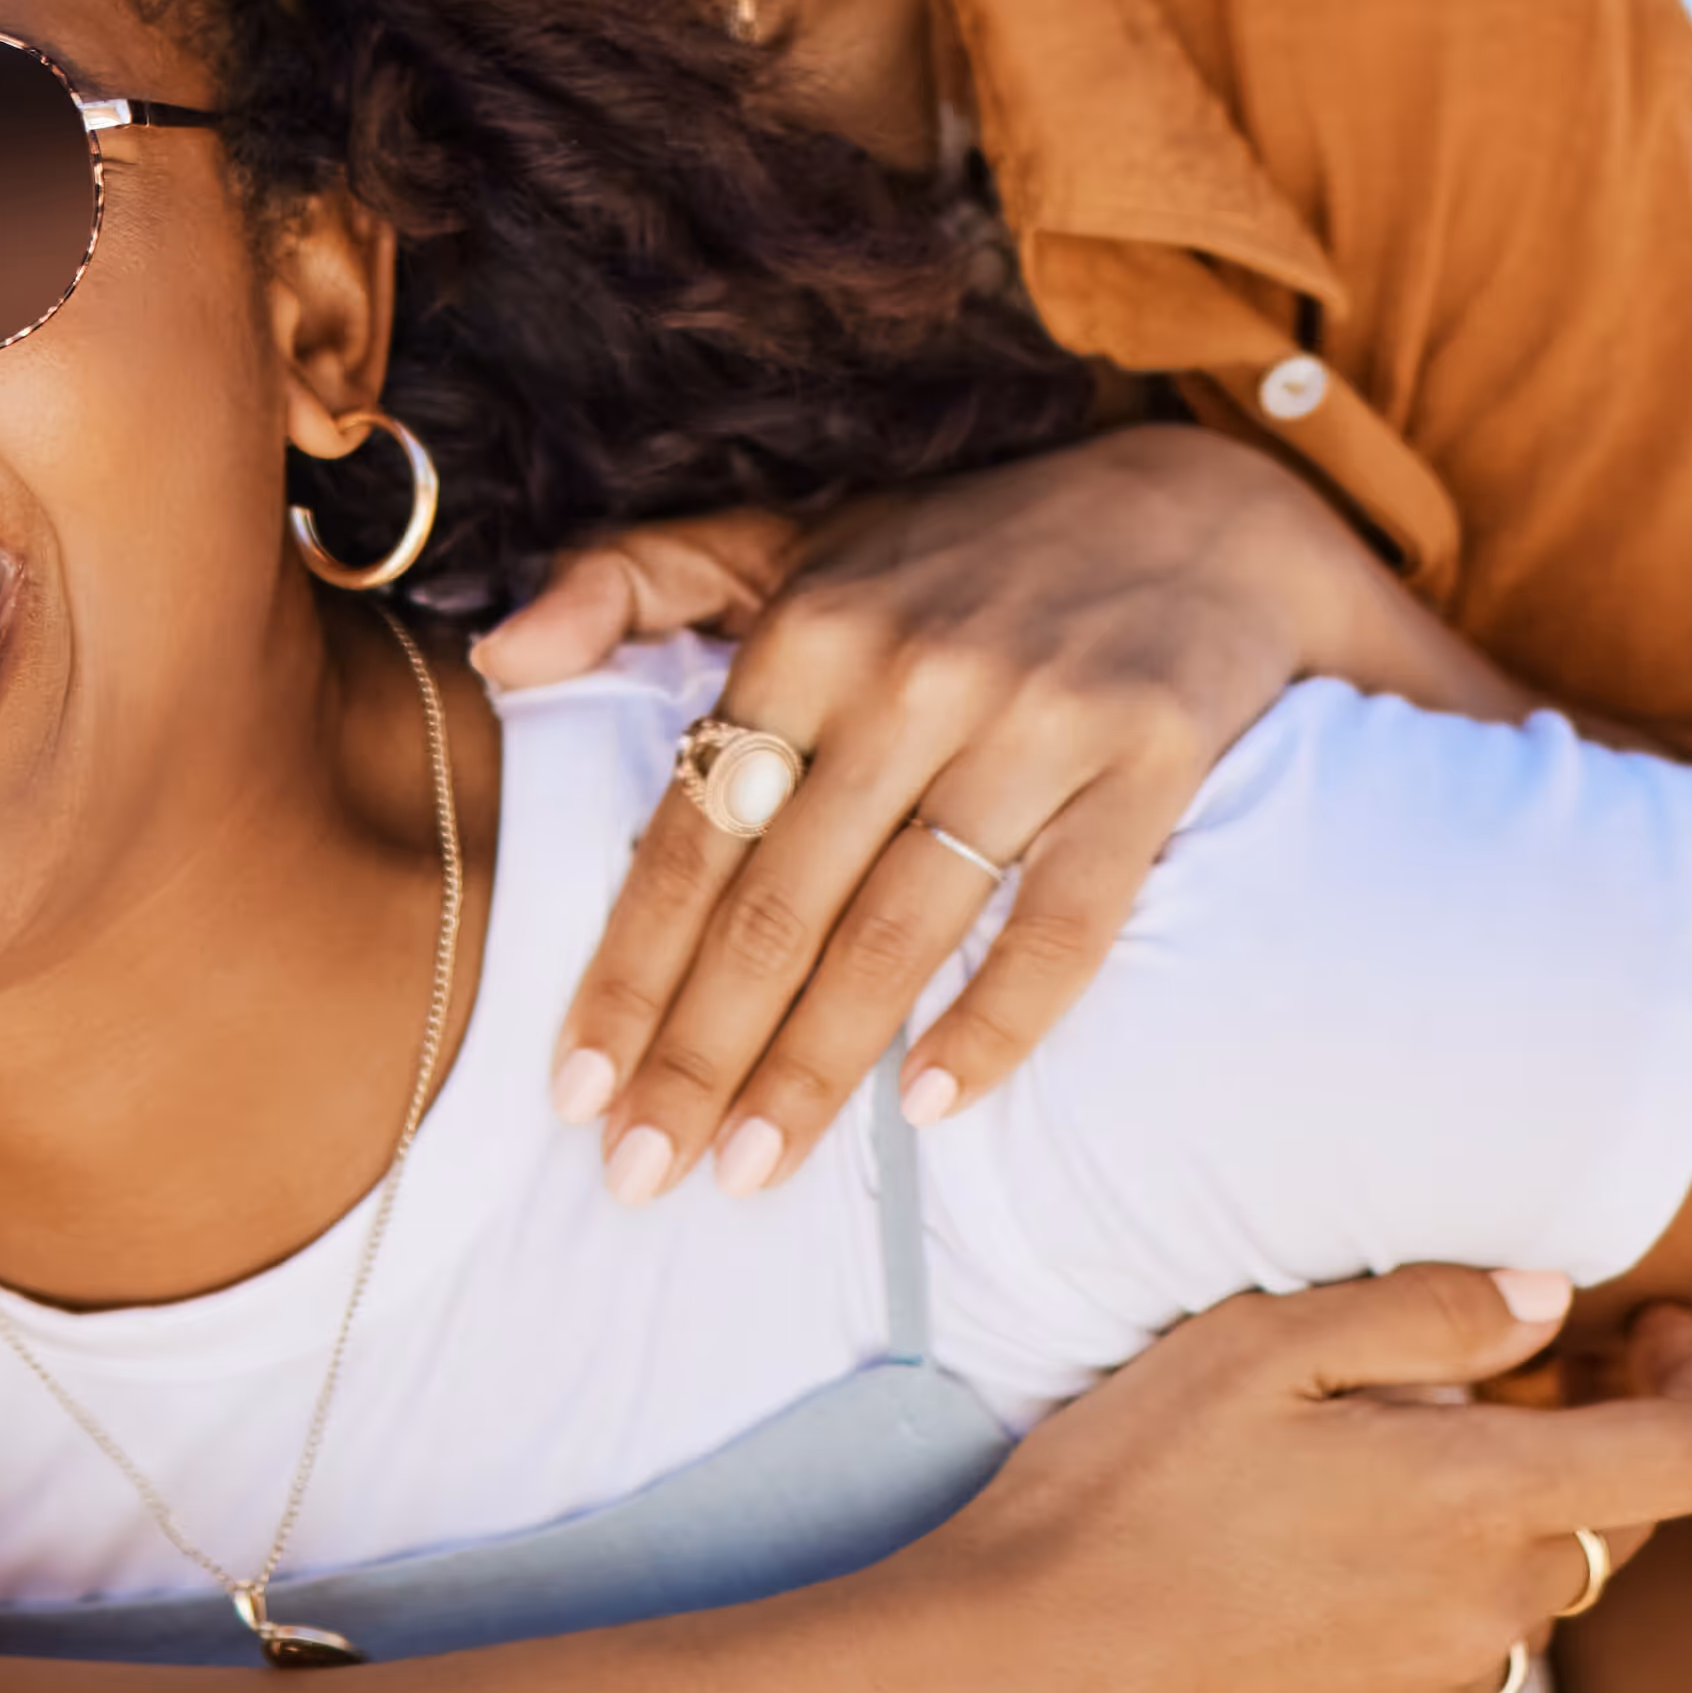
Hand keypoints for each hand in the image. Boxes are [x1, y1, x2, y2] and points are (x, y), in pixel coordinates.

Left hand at [498, 422, 1512, 1198]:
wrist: (1197, 516)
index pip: (692, 834)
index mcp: (810, 630)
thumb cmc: (959, 558)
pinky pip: (1064, 925)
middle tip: (637, 1176)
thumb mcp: (793, 539)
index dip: (626, 972)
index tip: (573, 1092)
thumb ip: (635, 580)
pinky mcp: (1148, 764)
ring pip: (901, 931)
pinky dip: (999, 1022)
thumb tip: (495, 660)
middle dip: (698, 1056)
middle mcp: (912, 675)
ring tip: (749, 1172)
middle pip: (779, 905)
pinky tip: (933, 1109)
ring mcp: (1036, 722)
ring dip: (816, 1068)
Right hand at [869, 1273, 1691, 1692]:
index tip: (1662, 1332)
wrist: (1007, 1685)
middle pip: (1606, 1529)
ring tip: (1345, 1485)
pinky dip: (1401, 1617)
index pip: (1690, 1458)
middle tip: (1475, 1384)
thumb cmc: (1119, 1494)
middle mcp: (1487, 1624)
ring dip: (1476, 1537)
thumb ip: (1431, 1313)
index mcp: (1481, 1505)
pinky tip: (1288, 1583)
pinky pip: (1430, 1676)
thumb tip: (1550, 1304)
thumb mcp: (1256, 1346)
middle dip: (1573, 1449)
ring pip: (1511, 1606)